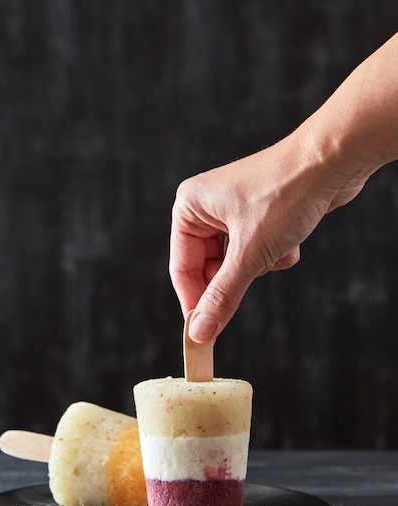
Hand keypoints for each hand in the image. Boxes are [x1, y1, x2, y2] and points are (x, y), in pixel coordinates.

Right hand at [169, 131, 365, 342]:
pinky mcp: (259, 216)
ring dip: (261, 264)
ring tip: (279, 245)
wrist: (334, 160)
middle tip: (253, 280)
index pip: (182, 268)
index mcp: (190, 208)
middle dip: (239, 276)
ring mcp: (234, 211)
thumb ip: (222, 295)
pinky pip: (257, 252)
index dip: (194, 303)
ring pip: (237, 263)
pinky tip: (291, 237)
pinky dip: (275, 253)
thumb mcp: (249, 253)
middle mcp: (207, 208)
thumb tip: (201, 331)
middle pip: (210, 268)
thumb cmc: (286, 194)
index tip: (203, 335)